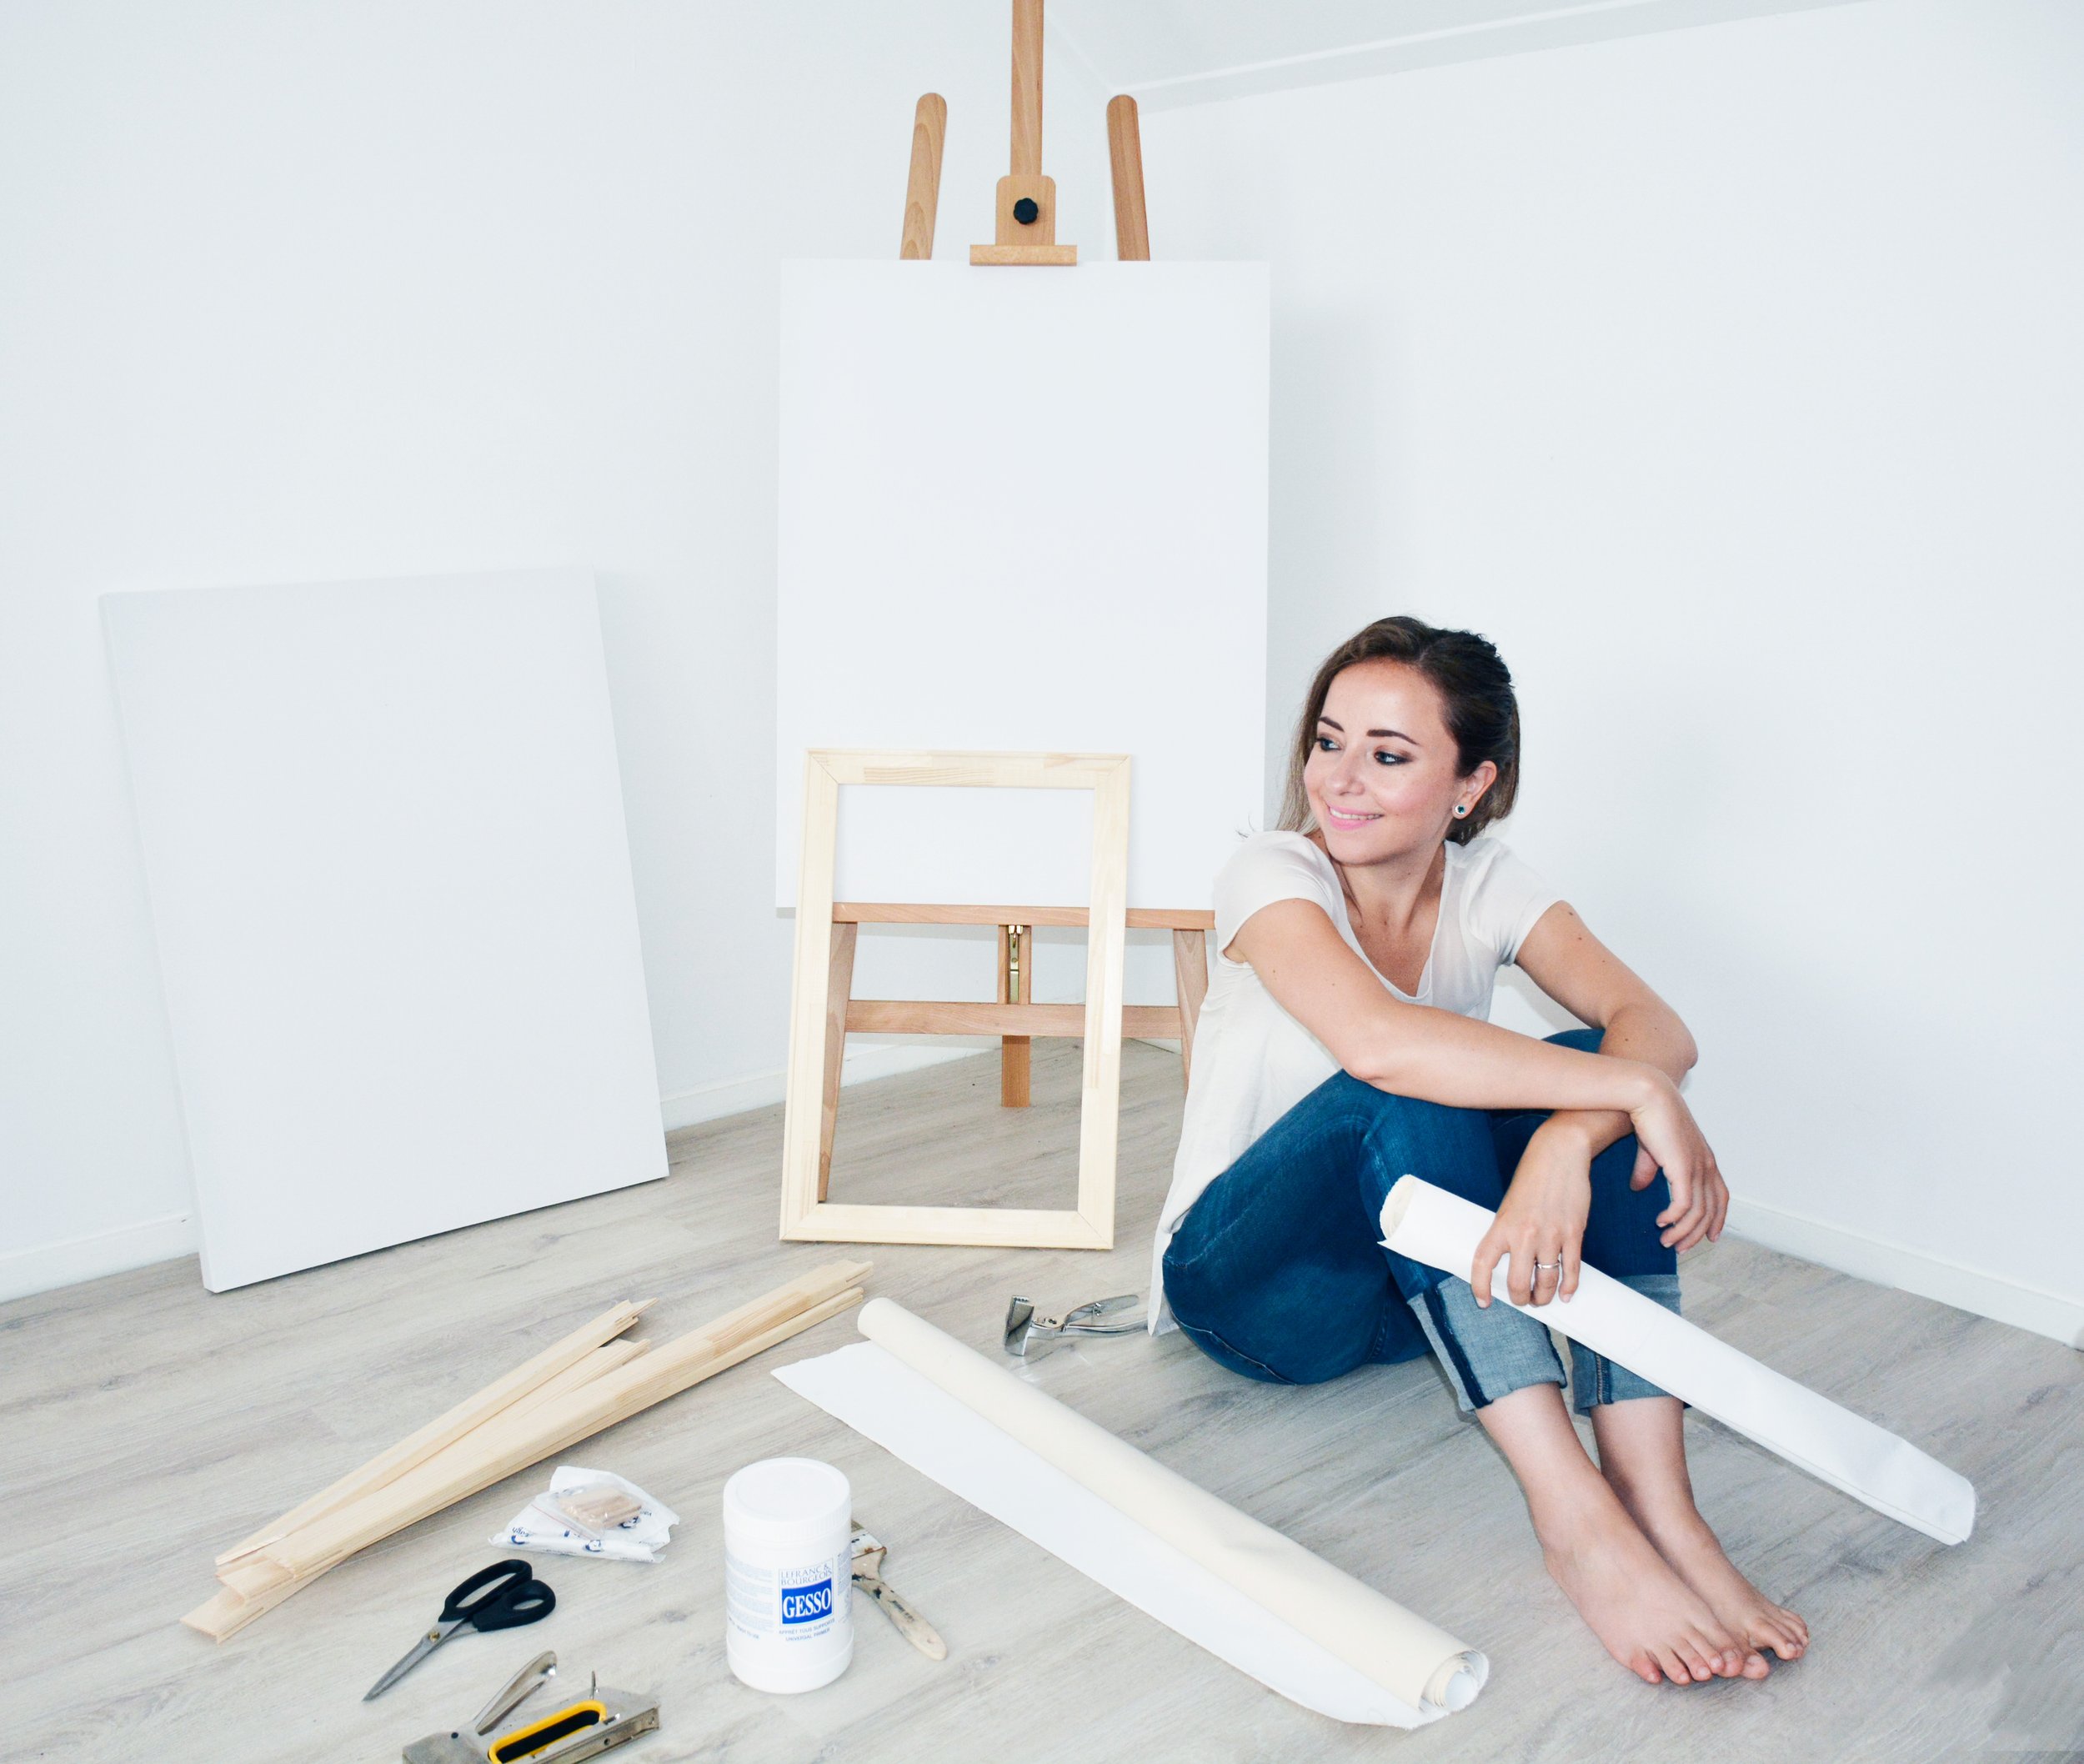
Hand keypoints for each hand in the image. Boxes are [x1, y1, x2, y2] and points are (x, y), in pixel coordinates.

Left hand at [1472, 1120, 1591, 1308]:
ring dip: (1544, 1296)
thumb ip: (1509, 1233)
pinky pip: (1571, 1269)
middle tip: (1523, 1300)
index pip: (1483, 1264)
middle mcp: (1524, 1234)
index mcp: (1502, 1225)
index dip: (1480, 1287)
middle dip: (1521, 1299)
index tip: (1483, 1301)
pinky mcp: (1574, 1233)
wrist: (1559, 1154)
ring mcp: (1551, 1235)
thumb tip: (1511, 1262)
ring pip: (1547, 1281)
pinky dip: (1568, 1287)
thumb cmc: (1532, 1178)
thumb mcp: (1509, 1205)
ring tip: (1542, 1298)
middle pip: (1519, 1282)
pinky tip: (1565, 1294)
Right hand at [1626, 1074, 1729, 1252]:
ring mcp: (1697, 1167)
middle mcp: (1706, 1165)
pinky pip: (1684, 1205)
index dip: (1717, 1219)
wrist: (1647, 1096)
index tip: (1710, 1238)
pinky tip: (1661, 1223)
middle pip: (1712, 1210)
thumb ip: (1648, 1171)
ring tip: (1666, 1241)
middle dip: (1697, 1233)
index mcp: (1704, 1159)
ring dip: (1683, 1231)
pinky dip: (1675, 1219)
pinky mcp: (1683, 1169)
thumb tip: (1639, 1188)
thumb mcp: (1650, 1150)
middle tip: (1680, 1248)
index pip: (1720, 1196)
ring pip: (1698, 1212)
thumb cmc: (1649, 1116)